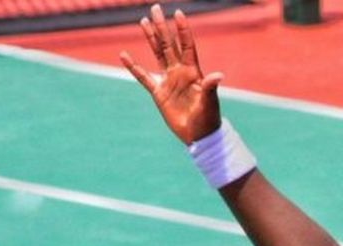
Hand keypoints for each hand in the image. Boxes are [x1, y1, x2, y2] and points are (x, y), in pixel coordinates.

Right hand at [120, 4, 222, 143]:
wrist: (199, 136)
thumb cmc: (208, 118)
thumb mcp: (210, 102)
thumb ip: (211, 87)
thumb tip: (218, 75)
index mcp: (194, 72)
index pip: (187, 46)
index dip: (183, 30)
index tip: (178, 13)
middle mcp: (180, 72)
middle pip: (169, 45)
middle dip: (162, 27)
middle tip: (156, 8)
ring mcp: (169, 81)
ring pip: (158, 54)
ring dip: (151, 38)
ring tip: (144, 21)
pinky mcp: (159, 93)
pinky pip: (143, 77)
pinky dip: (133, 67)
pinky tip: (124, 56)